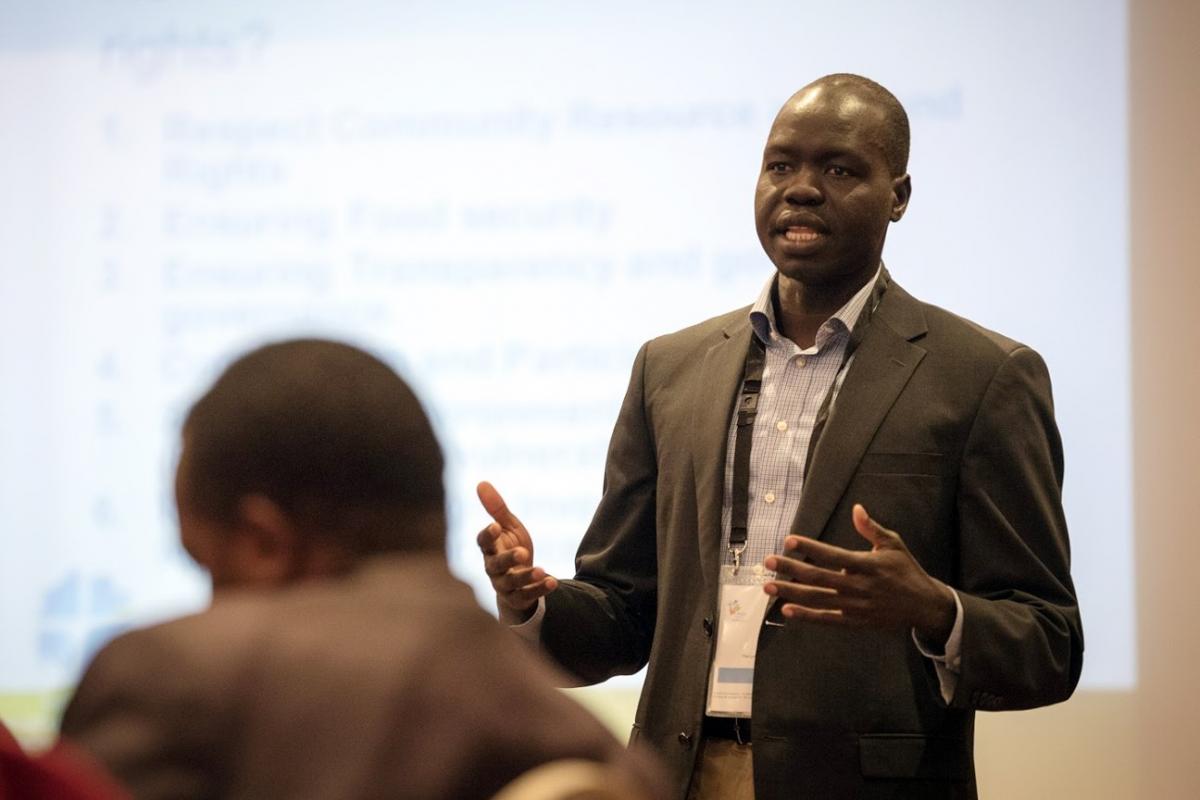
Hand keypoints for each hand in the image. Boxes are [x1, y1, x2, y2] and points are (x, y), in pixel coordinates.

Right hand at [476, 481, 557, 623]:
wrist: (519, 582)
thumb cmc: (511, 549)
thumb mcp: (508, 528)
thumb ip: (497, 509)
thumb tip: (481, 482)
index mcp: (490, 549)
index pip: (483, 543)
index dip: (487, 535)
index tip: (495, 526)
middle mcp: (493, 568)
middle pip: (496, 565)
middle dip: (508, 559)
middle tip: (523, 552)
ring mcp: (505, 585)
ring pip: (512, 583)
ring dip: (526, 576)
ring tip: (540, 570)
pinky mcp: (519, 598)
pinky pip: (528, 596)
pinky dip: (540, 589)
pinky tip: (553, 581)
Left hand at [763, 504, 955, 641]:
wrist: (924, 606)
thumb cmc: (906, 571)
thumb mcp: (894, 545)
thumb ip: (871, 529)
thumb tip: (856, 508)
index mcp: (867, 565)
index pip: (832, 555)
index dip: (810, 548)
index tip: (789, 540)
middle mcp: (858, 586)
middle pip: (818, 577)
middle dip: (791, 569)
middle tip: (768, 562)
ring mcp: (855, 606)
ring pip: (818, 599)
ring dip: (791, 592)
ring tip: (768, 586)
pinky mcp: (855, 622)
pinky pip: (826, 620)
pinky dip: (806, 616)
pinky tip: (786, 610)